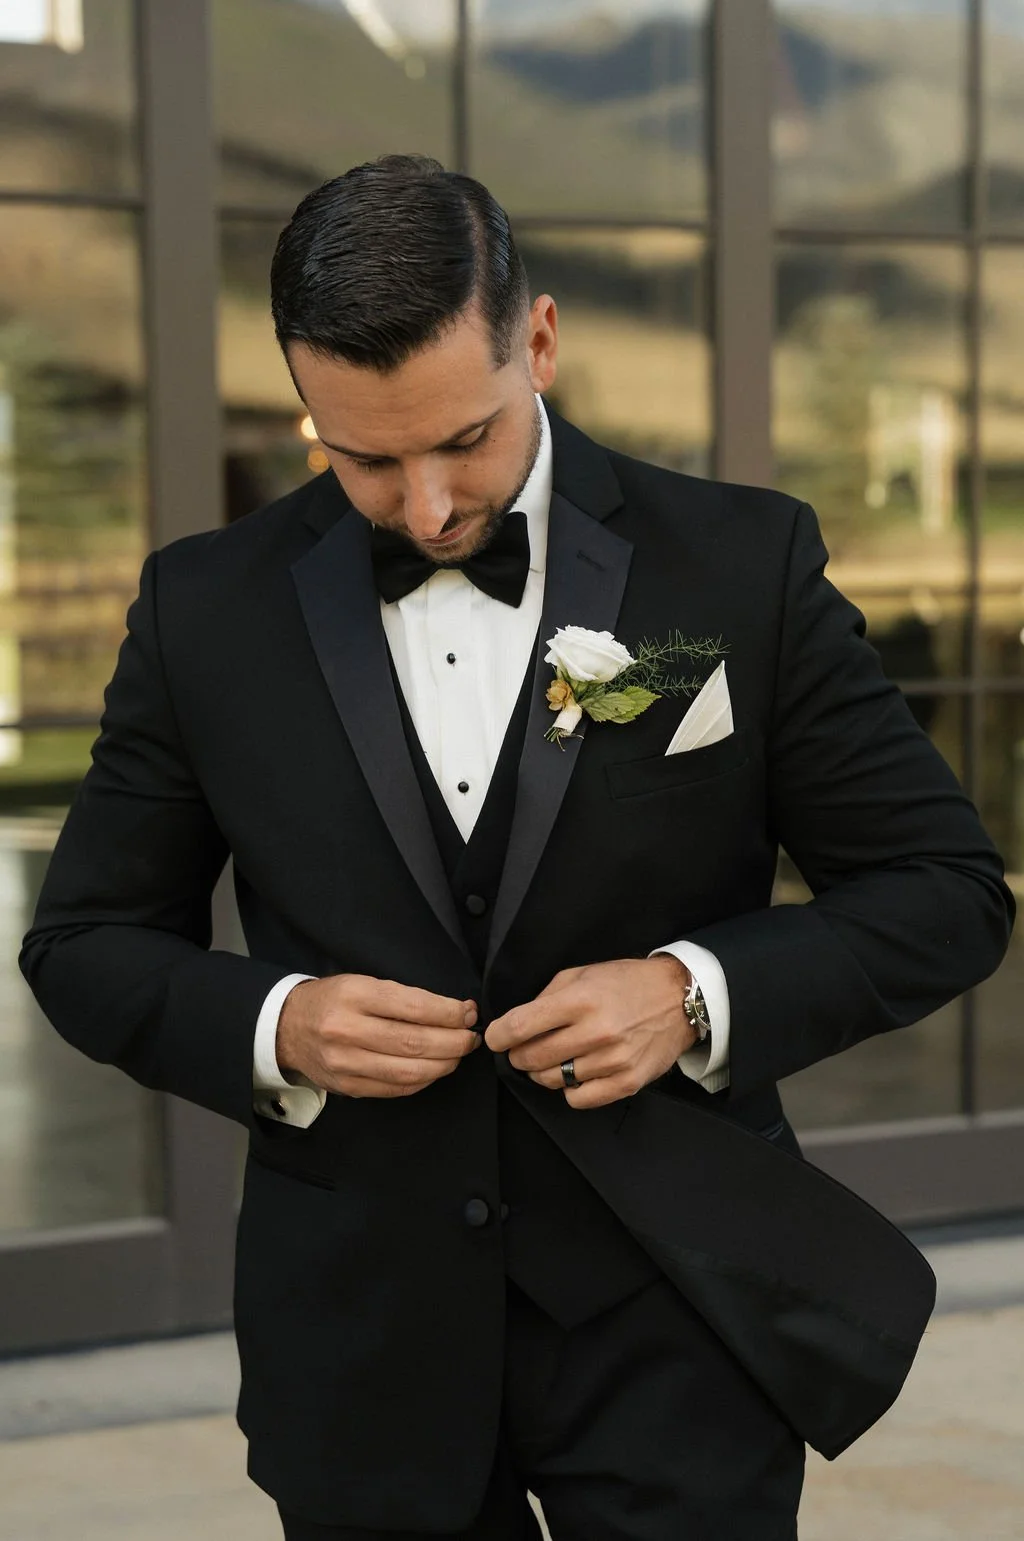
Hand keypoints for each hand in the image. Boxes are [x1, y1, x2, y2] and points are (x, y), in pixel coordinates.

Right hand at [277, 975, 479, 1098]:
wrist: (287, 1028)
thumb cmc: (334, 1000)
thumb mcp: (362, 983)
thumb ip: (404, 997)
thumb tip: (455, 1011)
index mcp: (354, 996)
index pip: (413, 1007)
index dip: (449, 1013)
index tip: (468, 1013)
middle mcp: (347, 1030)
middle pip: (415, 1042)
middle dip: (453, 1042)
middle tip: (471, 1037)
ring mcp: (346, 1063)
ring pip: (408, 1071)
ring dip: (444, 1064)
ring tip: (459, 1054)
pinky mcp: (348, 1086)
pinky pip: (396, 1088)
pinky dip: (423, 1080)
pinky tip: (435, 1069)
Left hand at [484, 956, 695, 1109]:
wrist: (678, 1000)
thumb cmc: (626, 983)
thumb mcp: (582, 974)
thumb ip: (547, 997)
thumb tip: (516, 1024)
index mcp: (581, 1000)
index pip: (521, 1025)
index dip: (498, 1035)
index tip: (495, 1038)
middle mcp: (597, 1031)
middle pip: (532, 1057)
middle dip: (517, 1055)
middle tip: (521, 1050)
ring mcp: (613, 1060)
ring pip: (552, 1080)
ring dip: (542, 1072)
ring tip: (552, 1058)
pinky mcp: (627, 1082)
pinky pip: (578, 1099)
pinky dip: (569, 1089)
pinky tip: (575, 1073)